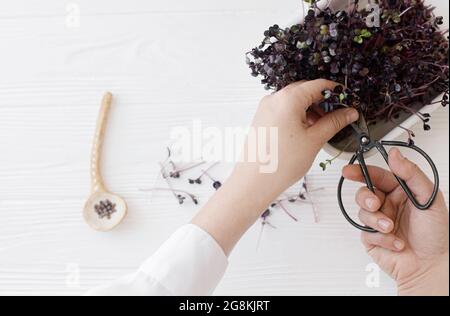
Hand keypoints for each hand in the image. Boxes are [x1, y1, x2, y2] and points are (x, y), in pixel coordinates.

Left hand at [192, 79, 358, 254]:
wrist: (253, 182)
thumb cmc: (280, 163)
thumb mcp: (314, 140)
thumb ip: (334, 122)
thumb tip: (349, 112)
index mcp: (288, 98)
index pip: (318, 85)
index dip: (336, 92)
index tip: (348, 102)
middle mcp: (274, 98)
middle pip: (305, 91)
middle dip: (323, 102)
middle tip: (338, 117)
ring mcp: (265, 108)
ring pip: (294, 101)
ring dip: (310, 109)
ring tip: (322, 128)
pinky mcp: (261, 119)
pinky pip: (283, 110)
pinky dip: (297, 116)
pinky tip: (306, 132)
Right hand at [343, 148, 448, 295]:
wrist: (430, 266)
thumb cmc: (435, 234)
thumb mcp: (430, 198)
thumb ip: (411, 174)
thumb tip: (395, 155)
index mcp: (401, 191)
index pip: (377, 176)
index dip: (360, 172)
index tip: (349, 170)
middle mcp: (388, 204)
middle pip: (364, 192)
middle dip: (366, 198)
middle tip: (375, 204)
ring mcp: (378, 221)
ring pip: (362, 212)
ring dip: (377, 221)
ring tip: (391, 228)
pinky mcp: (371, 238)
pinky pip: (365, 232)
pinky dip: (381, 238)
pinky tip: (395, 242)